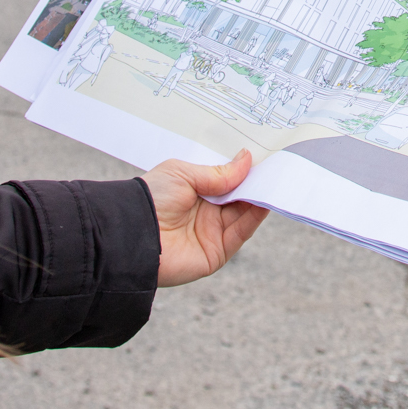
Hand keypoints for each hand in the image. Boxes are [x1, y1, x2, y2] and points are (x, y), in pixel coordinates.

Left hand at [141, 150, 269, 287]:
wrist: (132, 235)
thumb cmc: (151, 199)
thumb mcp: (184, 174)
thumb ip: (218, 172)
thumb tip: (247, 159)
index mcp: (194, 191)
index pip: (226, 180)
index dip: (243, 169)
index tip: (261, 156)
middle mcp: (205, 212)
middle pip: (239, 197)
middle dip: (255, 183)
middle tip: (274, 167)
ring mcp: (211, 232)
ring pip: (244, 214)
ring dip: (259, 199)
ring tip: (274, 181)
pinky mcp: (217, 252)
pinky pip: (241, 233)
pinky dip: (255, 218)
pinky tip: (264, 201)